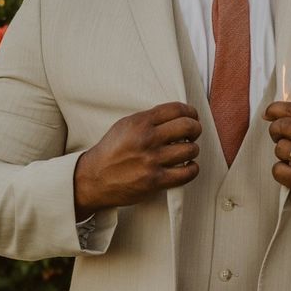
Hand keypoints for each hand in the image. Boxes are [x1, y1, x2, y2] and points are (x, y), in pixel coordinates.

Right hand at [74, 102, 200, 217]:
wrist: (94, 178)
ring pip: (190, 150)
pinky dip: (192, 169)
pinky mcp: (154, 181)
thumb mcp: (125, 125)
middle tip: (193, 134)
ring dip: (193, 150)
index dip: (191, 112)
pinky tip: (188, 167)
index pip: (177, 109)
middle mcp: (147, 139)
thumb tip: (177, 115)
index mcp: (140, 122)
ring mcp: (151, 161)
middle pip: (188, 127)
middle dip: (196, 129)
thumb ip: (149, 119)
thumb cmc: (111, 151)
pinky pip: (186, 173)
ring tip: (187, 151)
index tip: (193, 117)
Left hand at [263, 100, 290, 222]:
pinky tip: (290, 171)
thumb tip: (282, 113)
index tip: (268, 112)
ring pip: (280, 148)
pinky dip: (280, 170)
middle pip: (285, 126)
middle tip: (277, 135)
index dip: (277, 108)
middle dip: (275, 128)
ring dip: (280, 151)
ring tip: (290, 156)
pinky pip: (278, 170)